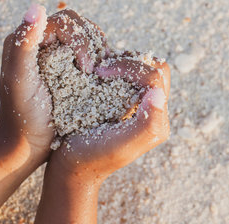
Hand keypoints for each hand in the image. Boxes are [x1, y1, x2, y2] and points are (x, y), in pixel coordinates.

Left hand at [0, 6, 101, 160]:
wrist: (27, 144)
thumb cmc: (22, 114)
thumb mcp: (21, 77)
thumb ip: (25, 41)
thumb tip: (37, 7)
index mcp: (27, 39)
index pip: (65, 21)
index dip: (81, 39)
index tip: (86, 66)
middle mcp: (42, 43)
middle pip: (79, 27)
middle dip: (92, 45)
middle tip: (94, 71)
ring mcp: (58, 57)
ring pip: (88, 40)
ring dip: (99, 53)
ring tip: (99, 74)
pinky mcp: (70, 70)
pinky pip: (91, 56)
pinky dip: (101, 63)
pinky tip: (103, 77)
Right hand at [49, 57, 170, 183]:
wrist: (70, 166)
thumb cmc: (92, 157)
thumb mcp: (119, 146)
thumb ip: (146, 124)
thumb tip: (158, 94)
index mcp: (157, 118)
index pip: (155, 76)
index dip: (129, 68)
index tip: (101, 72)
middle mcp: (152, 108)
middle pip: (154, 66)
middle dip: (129, 61)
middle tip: (101, 69)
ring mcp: (139, 101)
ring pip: (142, 66)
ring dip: (122, 62)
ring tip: (99, 70)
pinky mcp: (125, 96)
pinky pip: (128, 71)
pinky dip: (114, 66)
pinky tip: (96, 73)